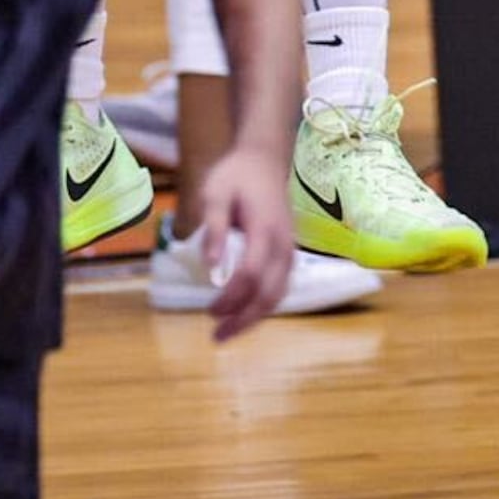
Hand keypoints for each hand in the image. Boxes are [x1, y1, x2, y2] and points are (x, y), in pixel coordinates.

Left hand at [186, 142, 294, 339]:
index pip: (251, 274)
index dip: (231, 297)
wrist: (264, 160)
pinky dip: (262, 306)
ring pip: (277, 296)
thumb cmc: (236, 175)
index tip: (208, 310)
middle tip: (217, 337)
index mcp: (264, 229)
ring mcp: (289, 252)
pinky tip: (242, 314)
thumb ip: (214, 227)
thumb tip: (210, 267)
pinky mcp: (288, 255)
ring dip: (253, 318)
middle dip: (243, 320)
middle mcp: (282, 245)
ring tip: (227, 333)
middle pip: (269, 294)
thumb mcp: (215, 192)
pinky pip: (279, 288)